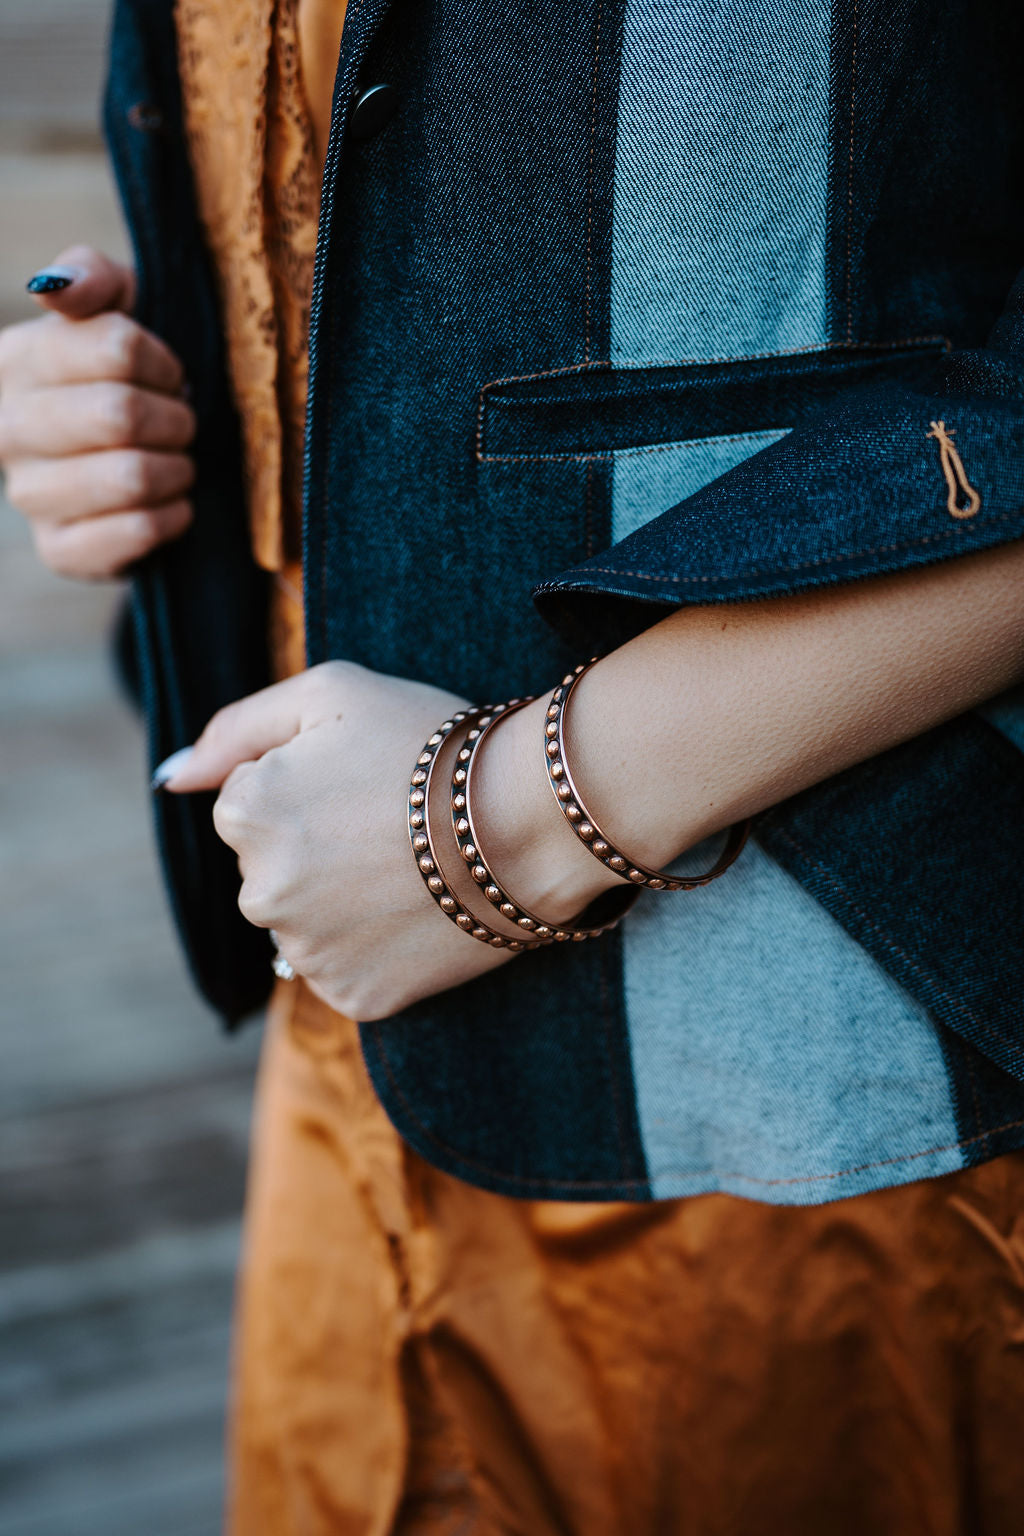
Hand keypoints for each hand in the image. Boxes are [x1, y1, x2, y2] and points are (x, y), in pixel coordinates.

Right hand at [0, 245, 194, 579]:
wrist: (138, 458)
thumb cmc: (132, 373)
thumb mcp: (121, 305)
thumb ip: (91, 277)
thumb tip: (53, 289)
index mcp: (13, 361)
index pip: (116, 348)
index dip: (163, 362)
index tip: (167, 374)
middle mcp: (5, 429)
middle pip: (122, 415)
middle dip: (174, 419)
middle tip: (179, 424)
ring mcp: (29, 495)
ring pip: (131, 477)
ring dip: (176, 469)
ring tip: (174, 463)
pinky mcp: (60, 551)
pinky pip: (134, 532)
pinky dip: (172, 517)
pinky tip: (170, 505)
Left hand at [158, 662, 607, 1019]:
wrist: (527, 820)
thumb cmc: (429, 742)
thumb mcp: (330, 694)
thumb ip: (235, 729)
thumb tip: (170, 779)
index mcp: (245, 814)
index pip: (250, 806)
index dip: (312, 786)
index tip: (366, 781)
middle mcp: (260, 892)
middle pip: (271, 869)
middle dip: (318, 847)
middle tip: (393, 823)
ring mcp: (308, 952)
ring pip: (306, 922)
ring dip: (342, 900)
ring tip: (409, 869)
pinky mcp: (355, 996)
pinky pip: (345, 970)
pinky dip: (374, 947)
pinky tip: (415, 913)